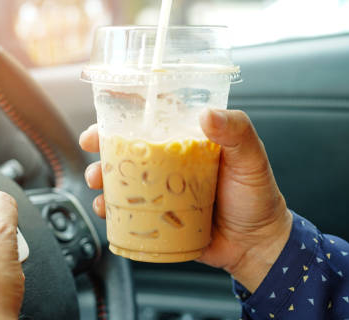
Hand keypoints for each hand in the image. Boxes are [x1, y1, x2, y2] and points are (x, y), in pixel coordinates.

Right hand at [79, 110, 292, 291]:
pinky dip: (108, 209)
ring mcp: (158, 189)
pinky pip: (124, 209)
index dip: (127, 108)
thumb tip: (208, 115)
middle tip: (91, 143)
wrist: (257, 246)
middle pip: (126, 145)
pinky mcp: (153, 216)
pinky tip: (105, 210)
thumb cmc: (257, 197)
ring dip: (99, 175)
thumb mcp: (252, 159)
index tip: (107, 102)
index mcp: (187, 140)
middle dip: (101, 142)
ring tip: (97, 181)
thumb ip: (237, 132)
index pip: (154, 116)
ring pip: (119, 176)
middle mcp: (168, 161)